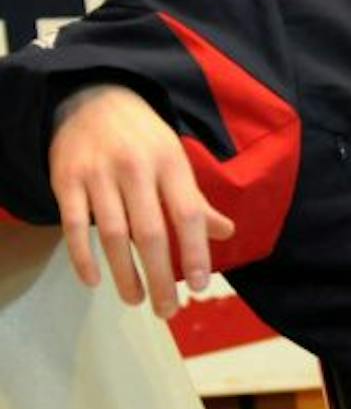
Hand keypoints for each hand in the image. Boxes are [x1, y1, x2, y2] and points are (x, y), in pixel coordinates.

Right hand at [49, 83, 232, 318]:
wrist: (90, 99)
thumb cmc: (142, 138)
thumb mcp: (175, 159)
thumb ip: (196, 199)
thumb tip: (227, 232)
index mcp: (171, 163)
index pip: (189, 214)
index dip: (197, 252)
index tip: (202, 286)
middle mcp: (136, 169)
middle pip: (151, 233)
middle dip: (162, 277)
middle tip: (167, 309)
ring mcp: (98, 175)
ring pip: (114, 234)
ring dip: (126, 275)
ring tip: (137, 301)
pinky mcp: (66, 180)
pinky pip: (75, 225)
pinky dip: (84, 257)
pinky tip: (94, 281)